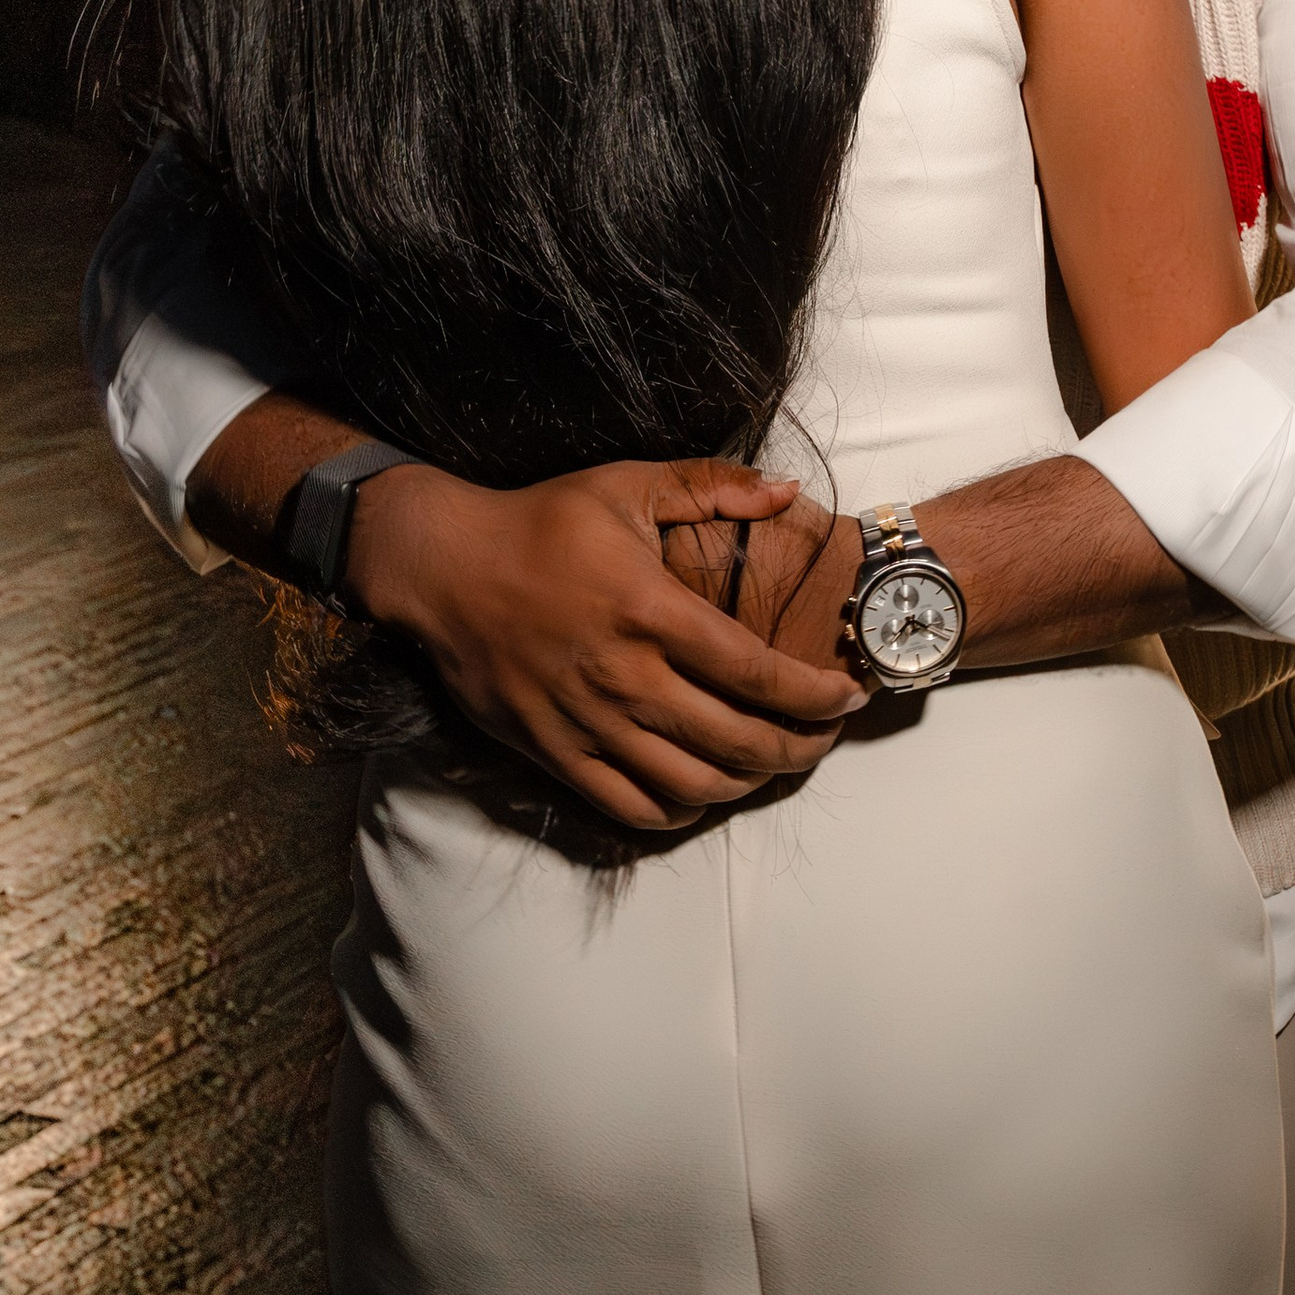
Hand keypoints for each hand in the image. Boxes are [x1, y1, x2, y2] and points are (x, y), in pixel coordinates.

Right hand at [345, 456, 867, 833]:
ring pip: (692, 786)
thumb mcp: (627, 484)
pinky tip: (702, 790)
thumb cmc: (542, 522)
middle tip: (824, 737)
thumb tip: (787, 490)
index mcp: (651, 611)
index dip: (814, 694)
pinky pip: (631, 808)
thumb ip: (712, 487)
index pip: (756, 673)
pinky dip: (680, 811)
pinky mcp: (555, 755)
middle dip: (799, 747)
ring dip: (748, 784)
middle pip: (737, 742)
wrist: (446, 569)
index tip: (849, 696)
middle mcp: (625, 678)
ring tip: (773, 763)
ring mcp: (589, 725)